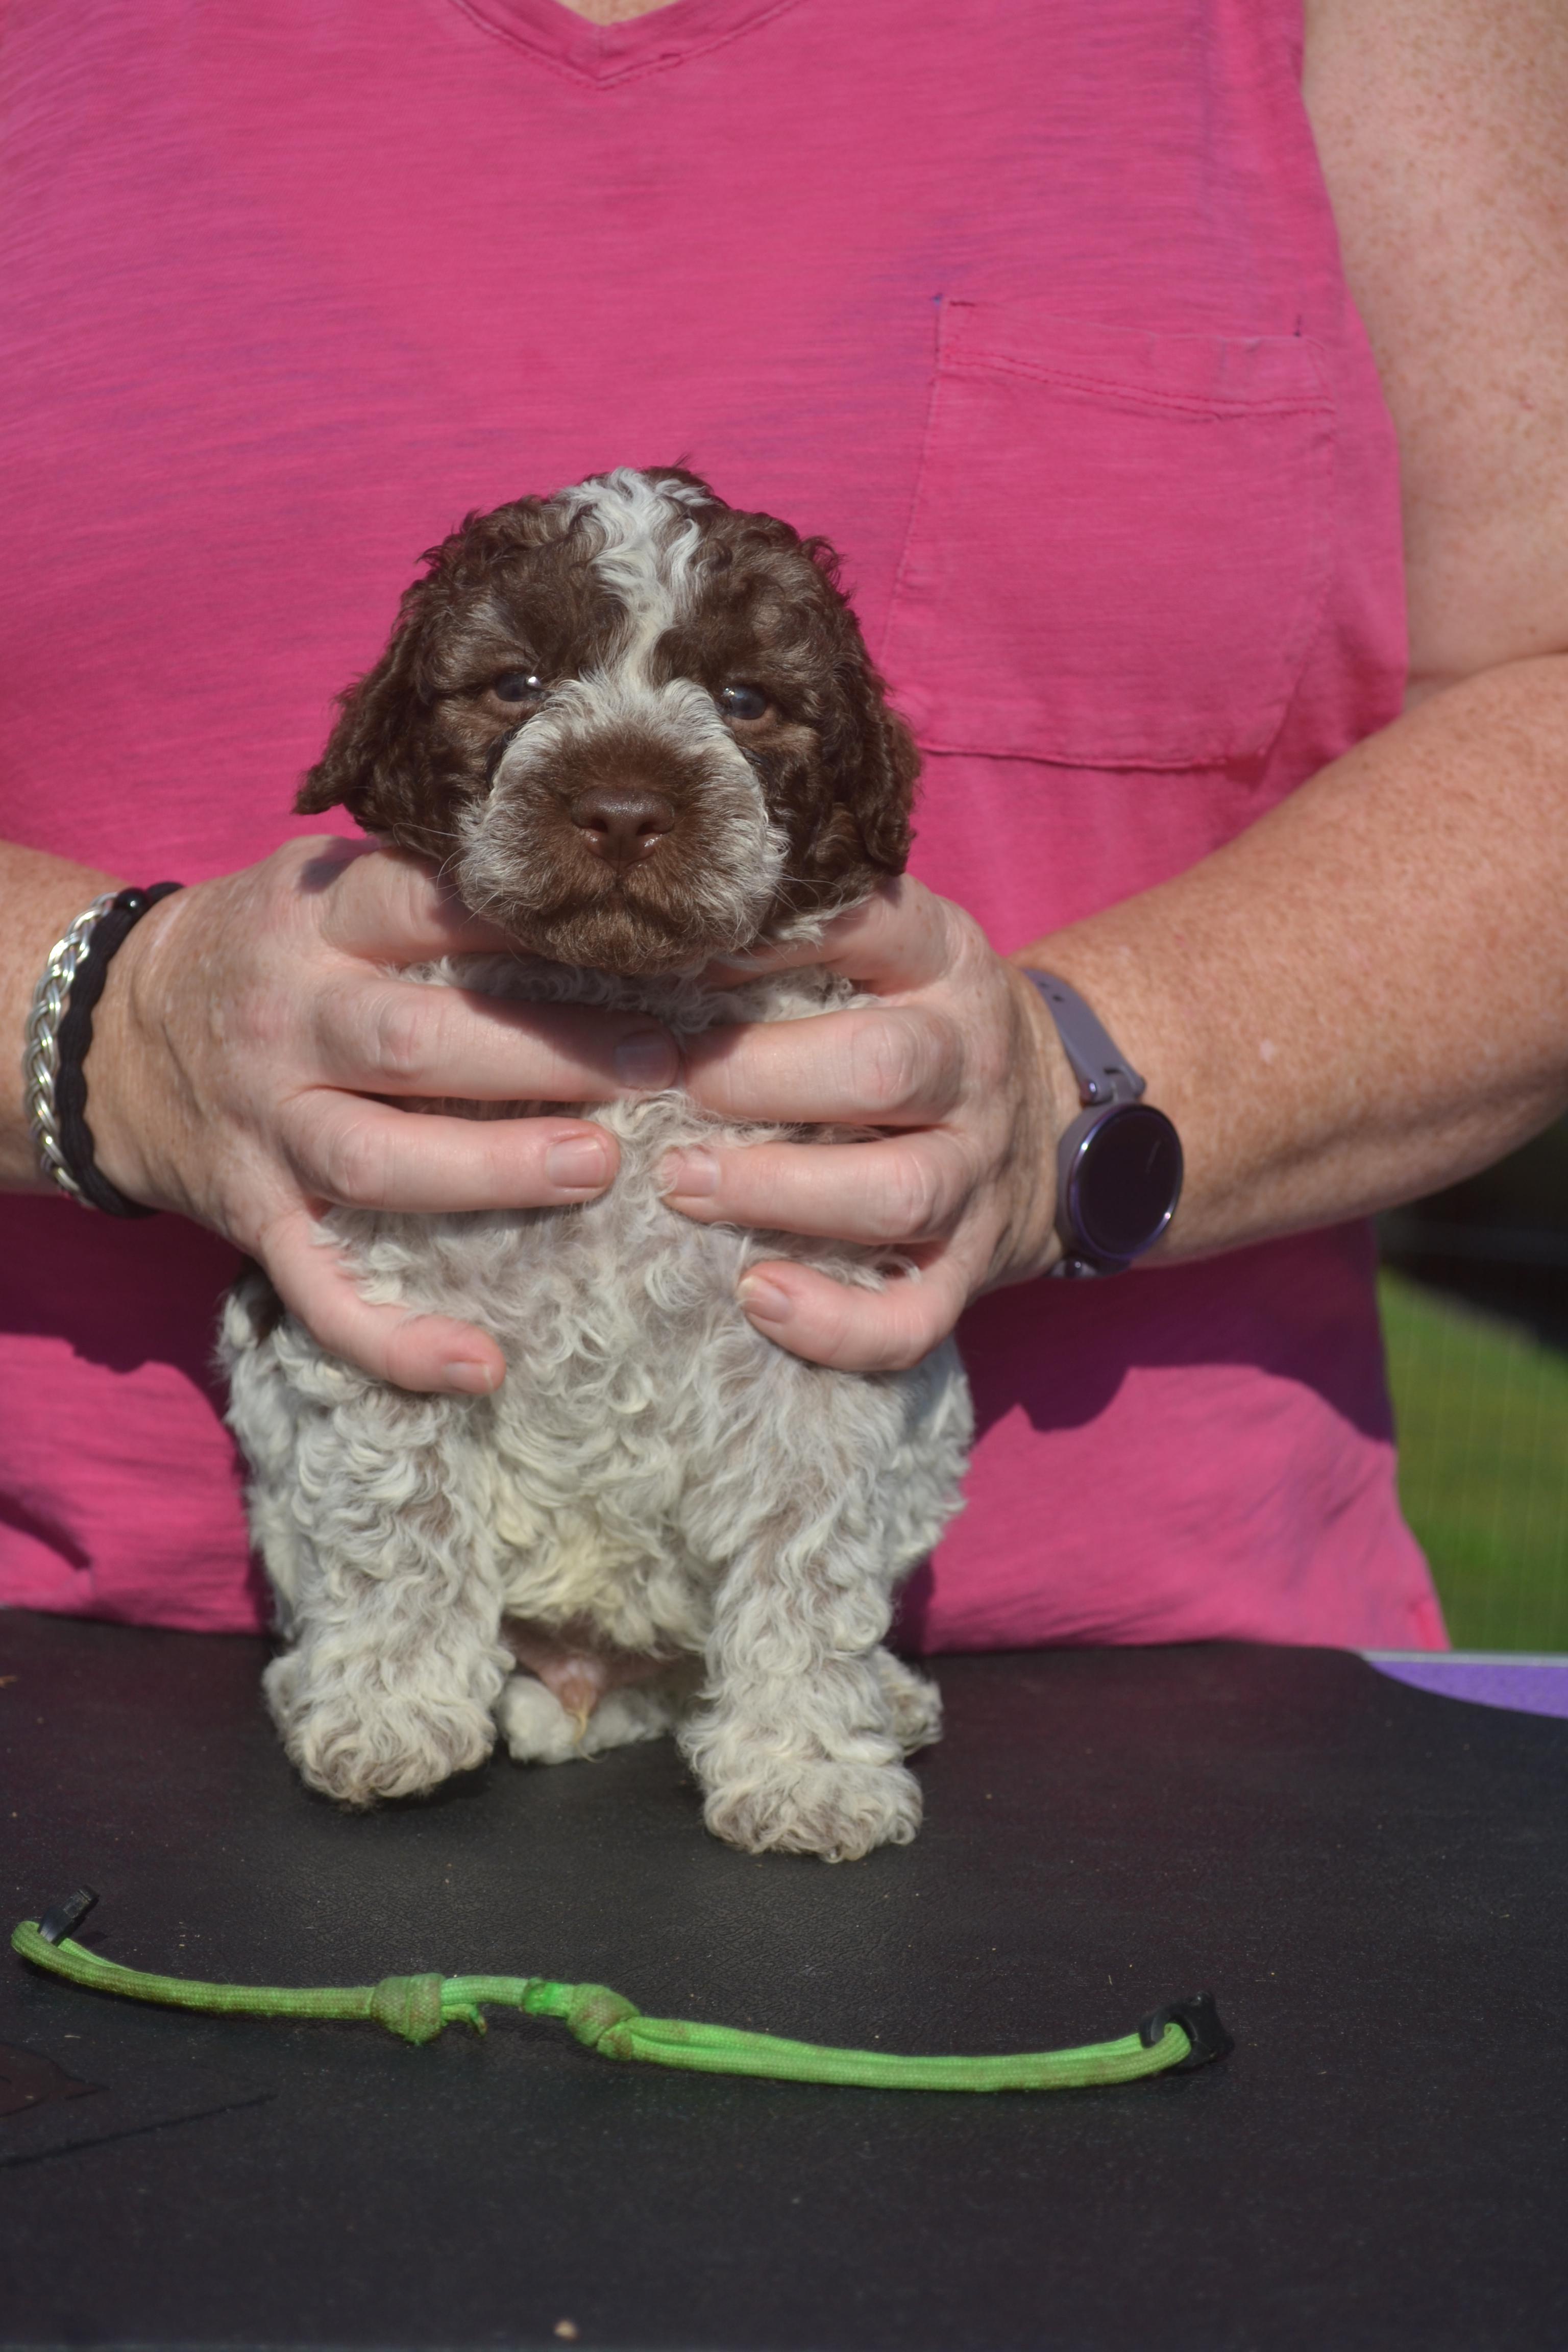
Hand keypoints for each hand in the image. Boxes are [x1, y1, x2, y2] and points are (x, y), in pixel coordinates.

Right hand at [87, 838, 677, 1392]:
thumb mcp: (323, 888)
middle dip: (540, 1053)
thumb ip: (429, 889)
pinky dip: (396, 1341)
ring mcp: (267, 1131)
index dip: (525, 922)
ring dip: (489, 1169)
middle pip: (412, 1041)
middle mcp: (287, 1026)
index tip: (636, 939)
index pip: (420, 908)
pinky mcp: (256, 1221)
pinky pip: (321, 1292)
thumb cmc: (265, 953)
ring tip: (598, 1167)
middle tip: (657, 1063)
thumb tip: (592, 890)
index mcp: (313, 927)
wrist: (107, 1037)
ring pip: (377, 1162)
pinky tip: (483, 1366)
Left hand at [661, 880, 1071, 1369]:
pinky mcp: (969, 1267)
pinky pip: (912, 1317)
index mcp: (944, 966)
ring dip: (776, 1193)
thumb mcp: (893, 951)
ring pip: (894, 1195)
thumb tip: (660, 931)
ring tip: (679, 1185)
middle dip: (757, 1080)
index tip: (680, 958)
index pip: (871, 927)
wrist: (1055, 1115)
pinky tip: (756, 1297)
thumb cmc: (917, 1022)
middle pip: (880, 1070)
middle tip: (663, 1084)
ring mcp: (977, 1174)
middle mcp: (970, 1066)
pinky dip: (834, 1322)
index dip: (770, 942)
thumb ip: (804, 933)